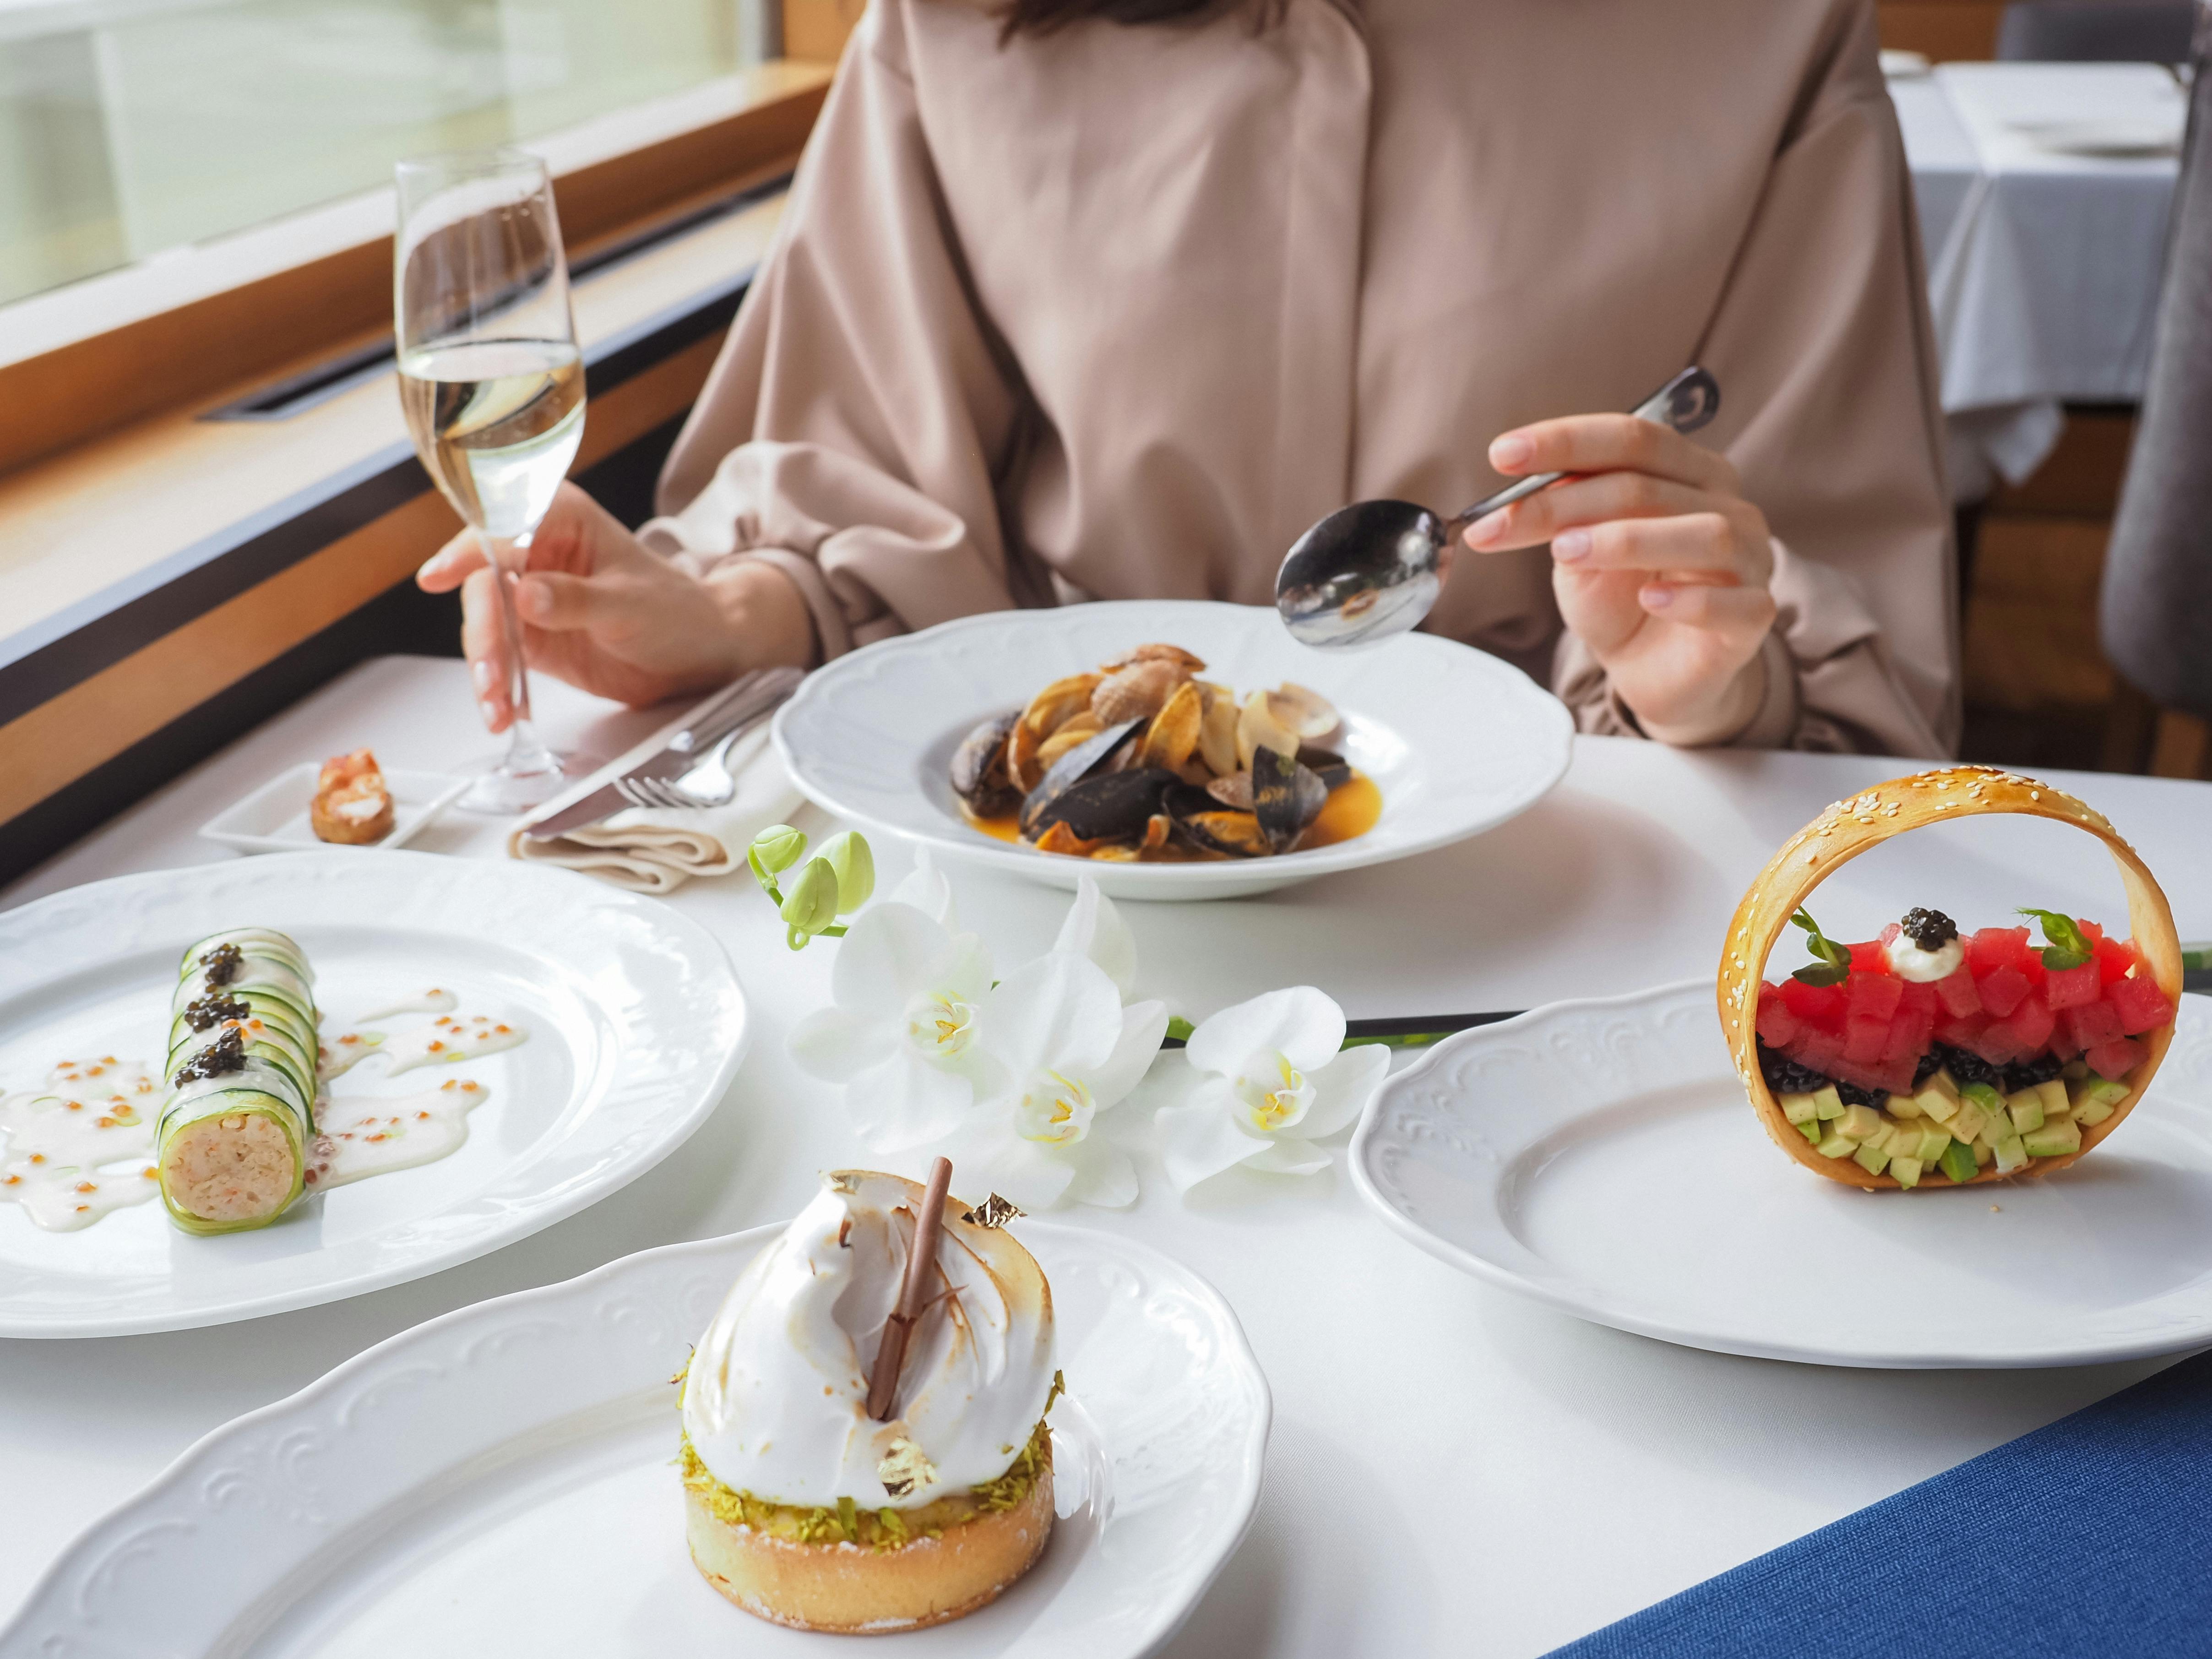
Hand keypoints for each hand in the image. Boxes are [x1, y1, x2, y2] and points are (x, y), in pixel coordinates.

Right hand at [415, 482, 814, 731]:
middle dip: (484, 636)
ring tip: (496, 708)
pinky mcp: (531, 639)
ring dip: (486, 670)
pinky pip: (501, 660)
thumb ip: (578, 599)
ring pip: (487, 628)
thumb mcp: (632, 603)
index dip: (466, 552)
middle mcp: (534, 552)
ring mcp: (528, 597)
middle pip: (484, 586)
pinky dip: (499, 688)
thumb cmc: (676, 610)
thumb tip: (526, 594)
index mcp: (559, 518)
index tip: (438, 575)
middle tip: (490, 678)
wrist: (699, 652)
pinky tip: (504, 712)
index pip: (500, 529)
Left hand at [1458, 414, 1775, 744]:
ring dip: (1626, 539)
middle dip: (1565, 500)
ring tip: (1565, 553)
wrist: (1650, 671)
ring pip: (1704, 532)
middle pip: (1649, 484)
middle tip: (1500, 522)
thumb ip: (1566, 516)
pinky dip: (1690, 600)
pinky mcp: (1754, 617)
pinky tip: (1647, 602)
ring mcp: (1751, 559)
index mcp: (1688, 472)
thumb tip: (1527, 485)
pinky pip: (1734, 602)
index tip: (1501, 454)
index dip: (1565, 441)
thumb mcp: (1578, 551)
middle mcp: (1727, 504)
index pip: (1632, 438)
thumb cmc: (1619, 600)